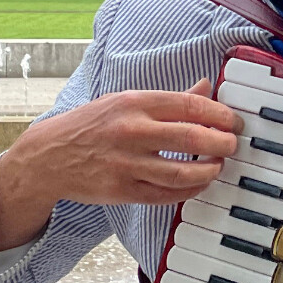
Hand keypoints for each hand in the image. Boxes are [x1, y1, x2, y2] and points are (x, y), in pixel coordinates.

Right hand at [0, 80, 240, 253]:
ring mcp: (126, 164)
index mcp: (134, 103)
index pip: (189, 105)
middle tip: (233, 144)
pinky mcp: (122, 191)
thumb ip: (168, 99)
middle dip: (222, 143)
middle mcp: (131, 131)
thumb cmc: (91, 125)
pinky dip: (190, 189)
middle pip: (191, 137)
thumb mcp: (125, 102)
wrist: (48, 157)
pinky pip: (167, 194)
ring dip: (210, 169)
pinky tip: (200, 183)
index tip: (234, 121)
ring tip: (218, 164)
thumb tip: (206, 87)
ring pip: (183, 171)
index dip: (220, 114)